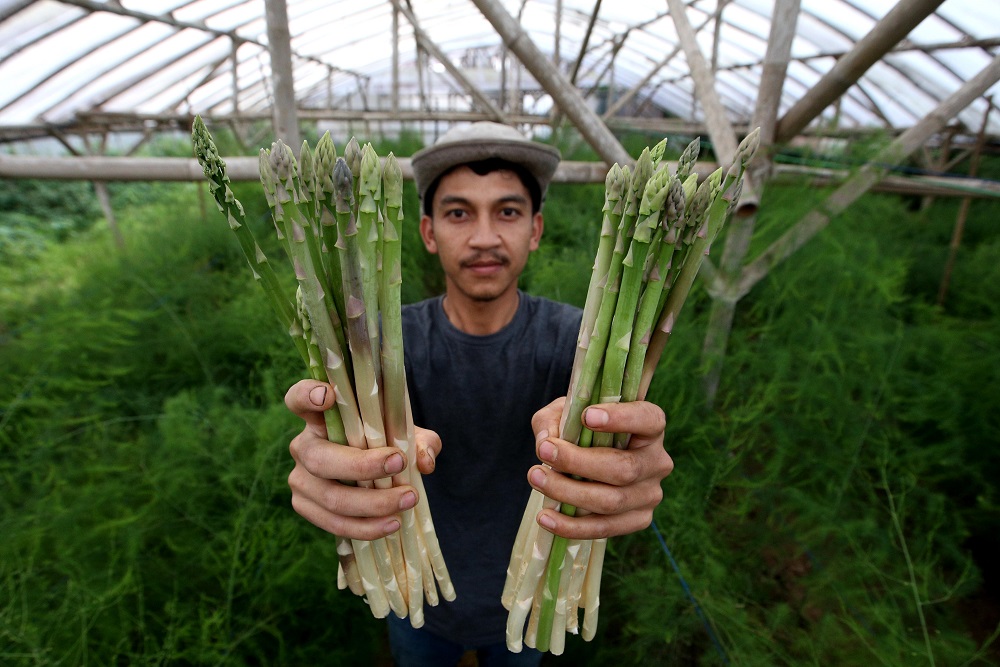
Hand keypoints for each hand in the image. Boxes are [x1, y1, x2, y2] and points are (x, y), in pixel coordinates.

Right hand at [284, 379, 441, 540]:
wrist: (376, 473)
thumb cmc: (386, 444)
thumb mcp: (405, 435)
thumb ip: (419, 441)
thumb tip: (424, 461)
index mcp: (319, 417)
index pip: (299, 399)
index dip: (307, 395)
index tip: (328, 395)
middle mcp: (303, 446)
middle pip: (319, 458)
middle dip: (361, 465)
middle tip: (399, 464)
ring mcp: (300, 479)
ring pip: (330, 496)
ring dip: (372, 504)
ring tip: (408, 500)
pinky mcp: (305, 506)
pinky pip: (333, 523)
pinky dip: (365, 527)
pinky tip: (392, 524)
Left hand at [526, 397, 672, 539]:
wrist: (588, 464)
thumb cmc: (580, 431)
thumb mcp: (565, 414)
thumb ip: (552, 420)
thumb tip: (546, 442)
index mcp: (650, 427)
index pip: (647, 419)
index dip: (621, 418)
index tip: (587, 416)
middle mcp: (657, 461)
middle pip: (624, 468)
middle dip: (578, 462)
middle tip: (544, 451)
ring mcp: (650, 494)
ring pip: (611, 501)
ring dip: (568, 492)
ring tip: (536, 477)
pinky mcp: (638, 520)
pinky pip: (604, 528)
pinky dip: (571, 525)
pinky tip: (544, 516)